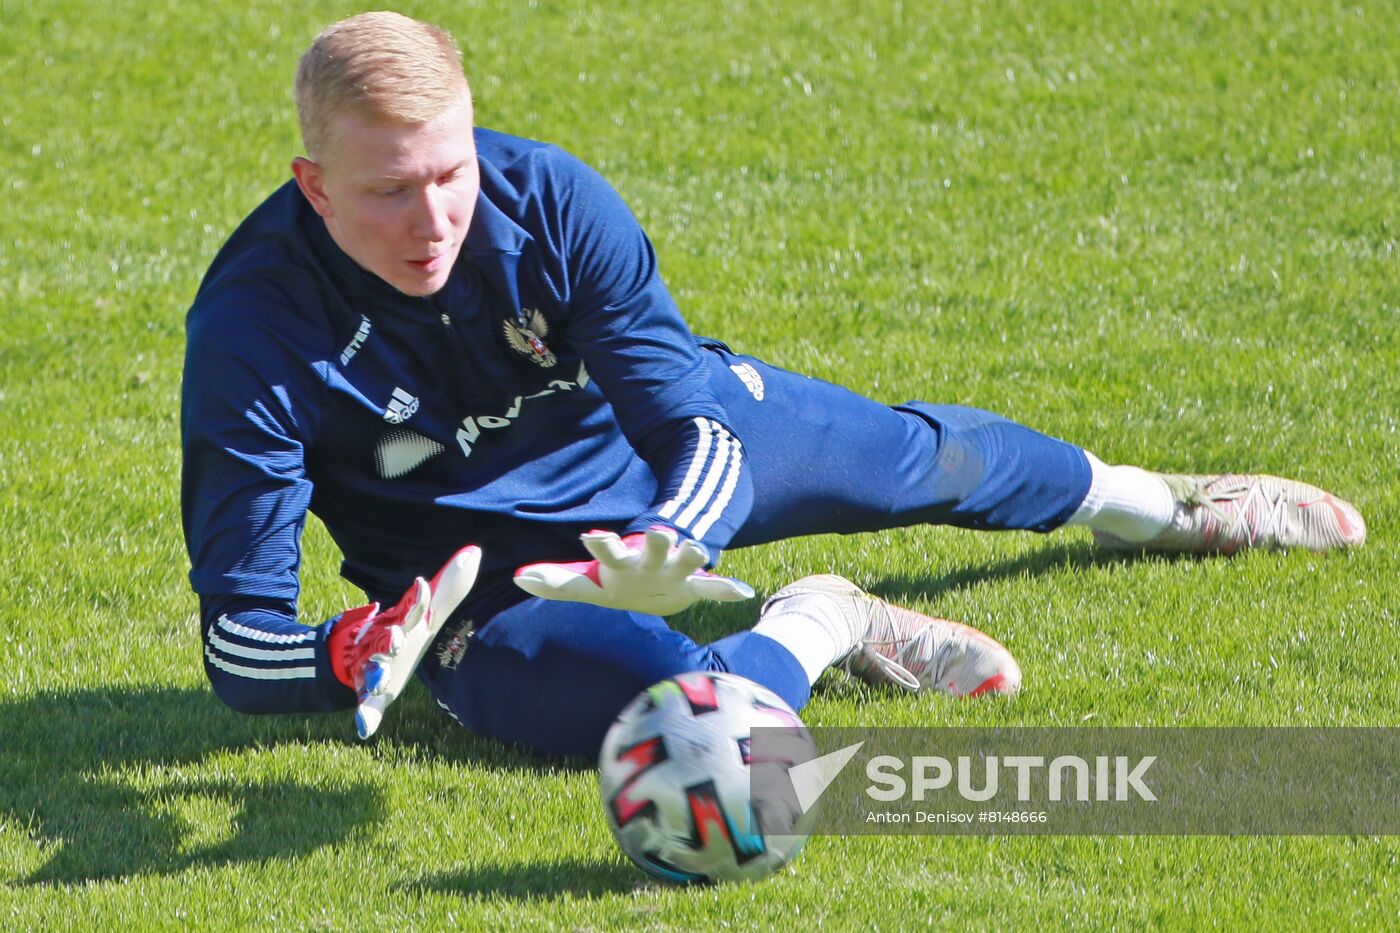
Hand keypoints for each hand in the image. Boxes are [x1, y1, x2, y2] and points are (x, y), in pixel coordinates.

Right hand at [329, 545, 480, 738]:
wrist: (356, 658)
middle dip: (392, 638)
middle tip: (397, 637)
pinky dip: (367, 716)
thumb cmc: (403, 633)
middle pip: (390, 638)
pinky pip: (368, 706)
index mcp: (404, 623)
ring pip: (374, 670)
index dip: (418, 599)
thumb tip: (474, 550)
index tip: (422, 585)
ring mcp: (375, 668)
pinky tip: (366, 729)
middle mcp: (387, 643)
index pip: (412, 609)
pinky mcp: (369, 693)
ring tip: (377, 679)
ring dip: (376, 674)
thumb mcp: (426, 613)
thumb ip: (450, 586)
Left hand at [513, 526, 753, 615]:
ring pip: (687, 559)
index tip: (592, 537)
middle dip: (657, 540)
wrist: (661, 576)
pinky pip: (714, 587)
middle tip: (658, 530)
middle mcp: (650, 560)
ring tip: (703, 550)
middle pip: (653, 547)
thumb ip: (557, 582)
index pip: (608, 551)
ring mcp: (676, 568)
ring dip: (695, 554)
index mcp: (622, 561)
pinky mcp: (696, 583)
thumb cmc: (621, 578)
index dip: (602, 545)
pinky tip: (745, 593)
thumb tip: (518, 578)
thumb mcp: (589, 583)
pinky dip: (728, 589)